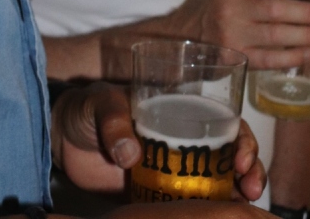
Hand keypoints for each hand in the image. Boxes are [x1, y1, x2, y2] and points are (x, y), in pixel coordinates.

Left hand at [51, 82, 264, 201]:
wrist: (60, 139)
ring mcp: (172, 172)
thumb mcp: (100, 103)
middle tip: (250, 186)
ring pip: (217, 184)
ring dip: (236, 194)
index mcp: (178, 112)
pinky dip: (207, 214)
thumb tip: (130, 153)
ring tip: (243, 204)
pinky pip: (188, 208)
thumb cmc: (86, 108)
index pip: (222, 121)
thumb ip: (113, 121)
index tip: (241, 158)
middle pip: (229, 155)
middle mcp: (183, 142)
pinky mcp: (157, 197)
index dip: (242, 137)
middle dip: (250, 169)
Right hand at [156, 0, 309, 70]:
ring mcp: (233, 36)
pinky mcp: (237, 59)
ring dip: (306, 36)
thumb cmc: (211, 5)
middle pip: (275, 9)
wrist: (182, 37)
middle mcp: (230, 9)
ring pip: (276, 36)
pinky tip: (307, 53)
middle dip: (307, 13)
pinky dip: (291, 57)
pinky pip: (269, 59)